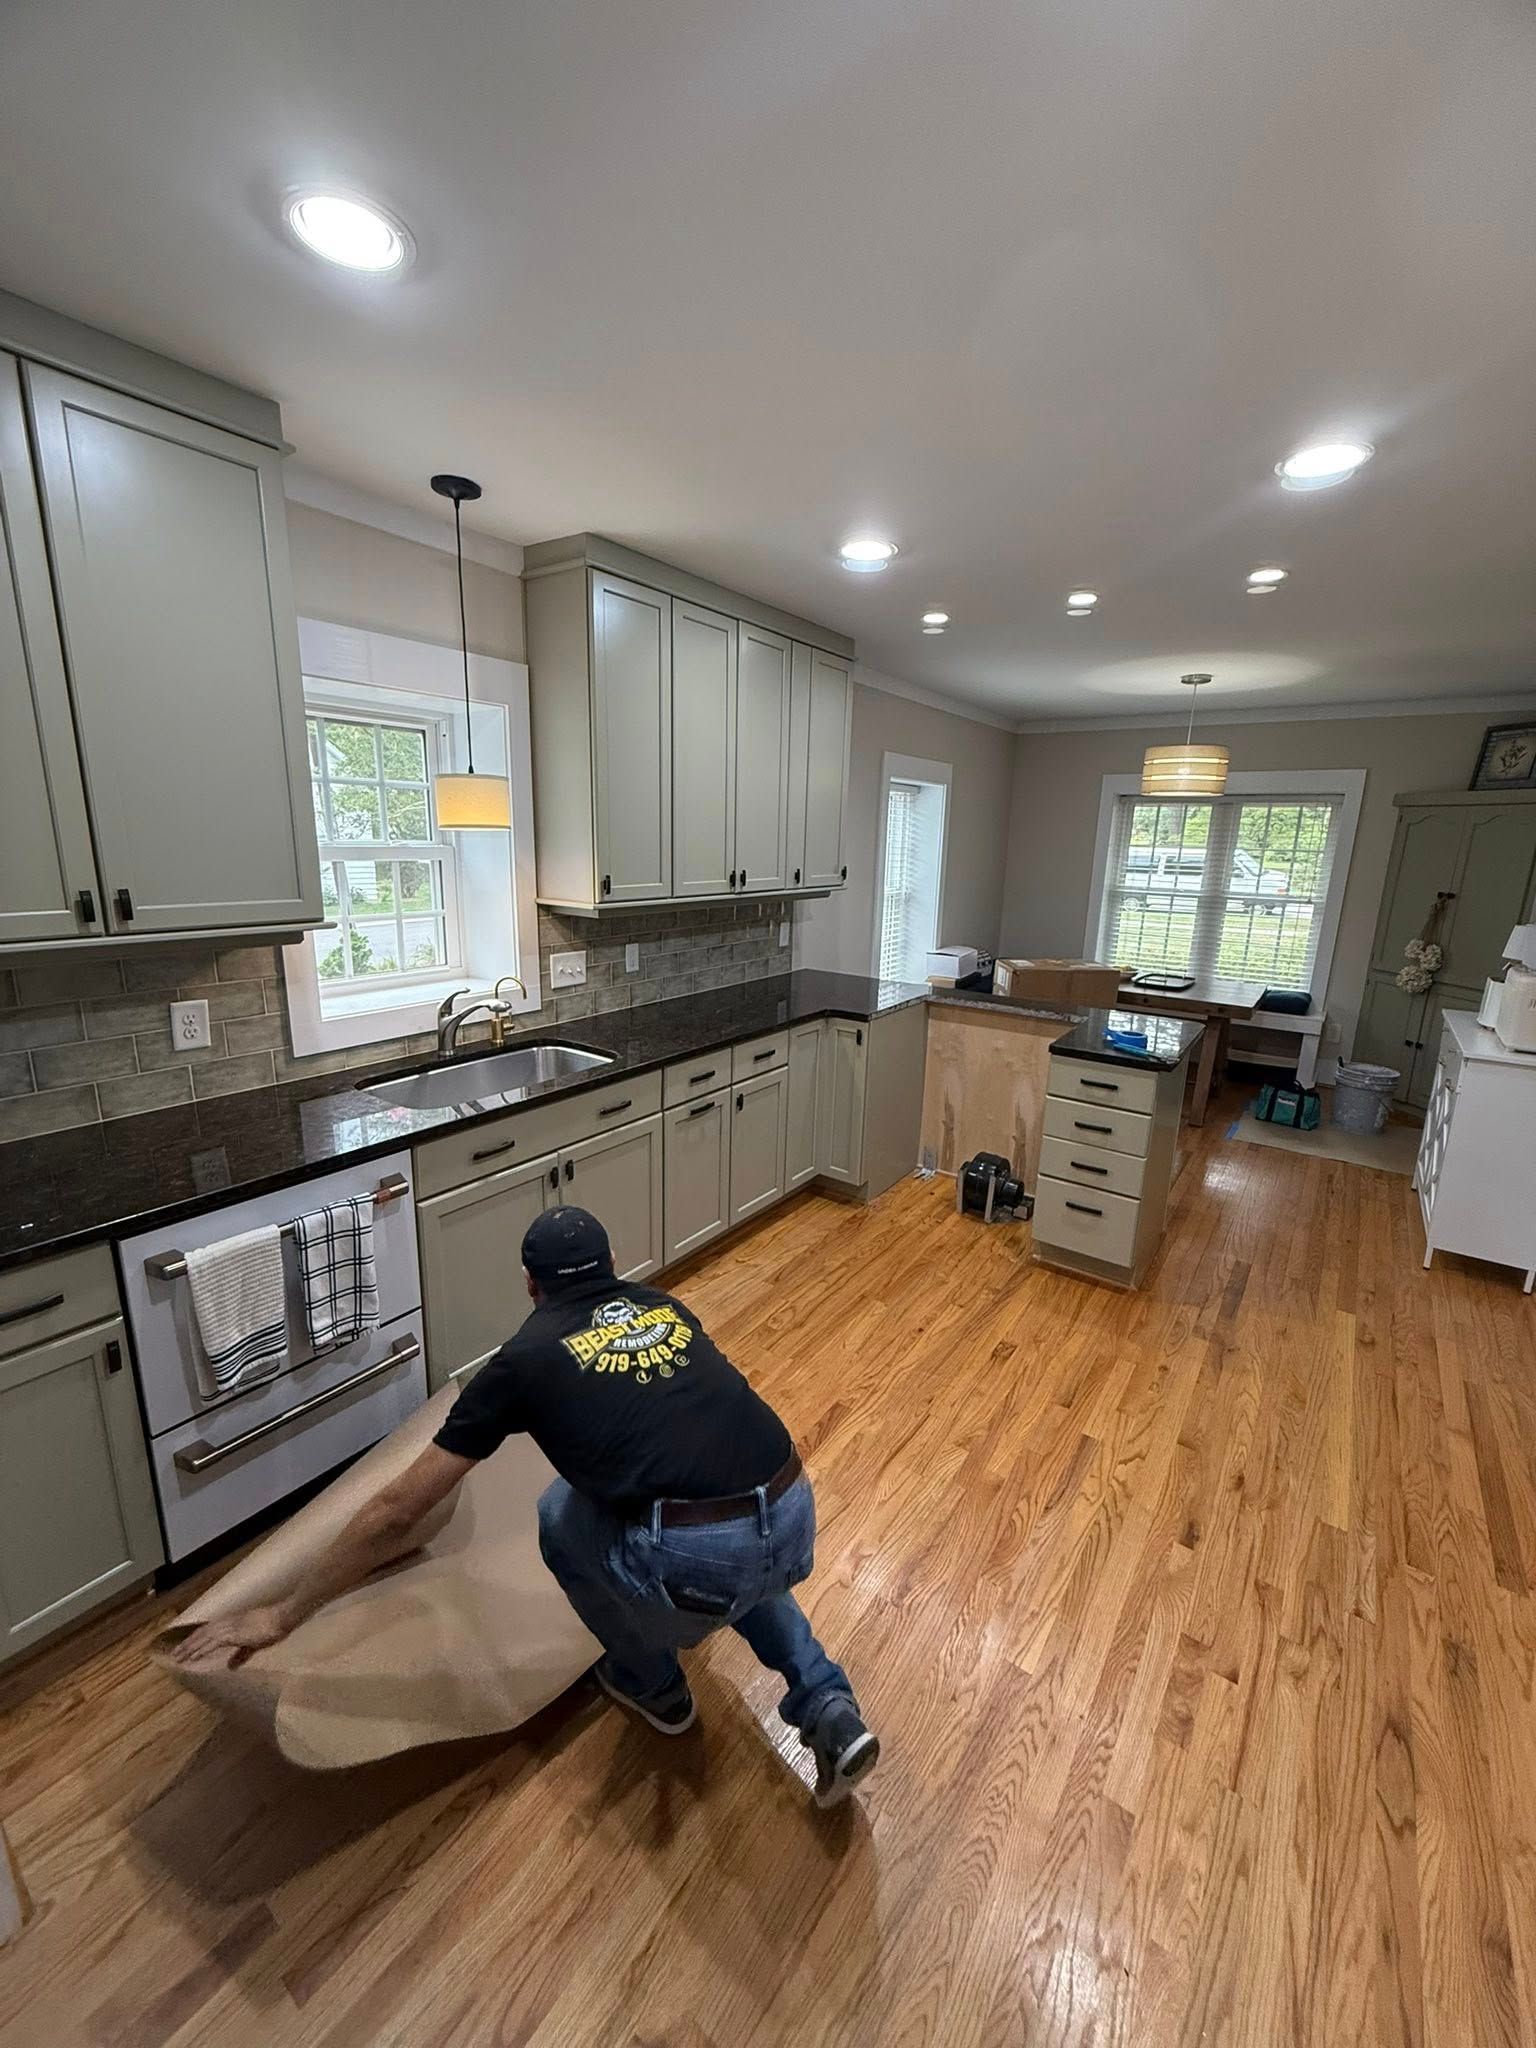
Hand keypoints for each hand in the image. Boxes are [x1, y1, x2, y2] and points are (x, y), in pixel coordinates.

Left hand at [172, 1603, 293, 1666]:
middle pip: (201, 1633)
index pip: (207, 1630)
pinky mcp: (232, 1633)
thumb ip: (240, 1654)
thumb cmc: (271, 1628)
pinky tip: (192, 1657)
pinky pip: (212, 1643)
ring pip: (203, 1637)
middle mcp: (226, 1622)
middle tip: (173, 1654)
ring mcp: (228, 1627)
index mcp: (230, 1622)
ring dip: (189, 1647)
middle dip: (187, 1644)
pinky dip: (201, 1650)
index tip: (183, 1647)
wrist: (281, 1618)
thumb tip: (230, 1666)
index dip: (195, 1639)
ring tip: (177, 1657)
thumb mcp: (253, 1644)